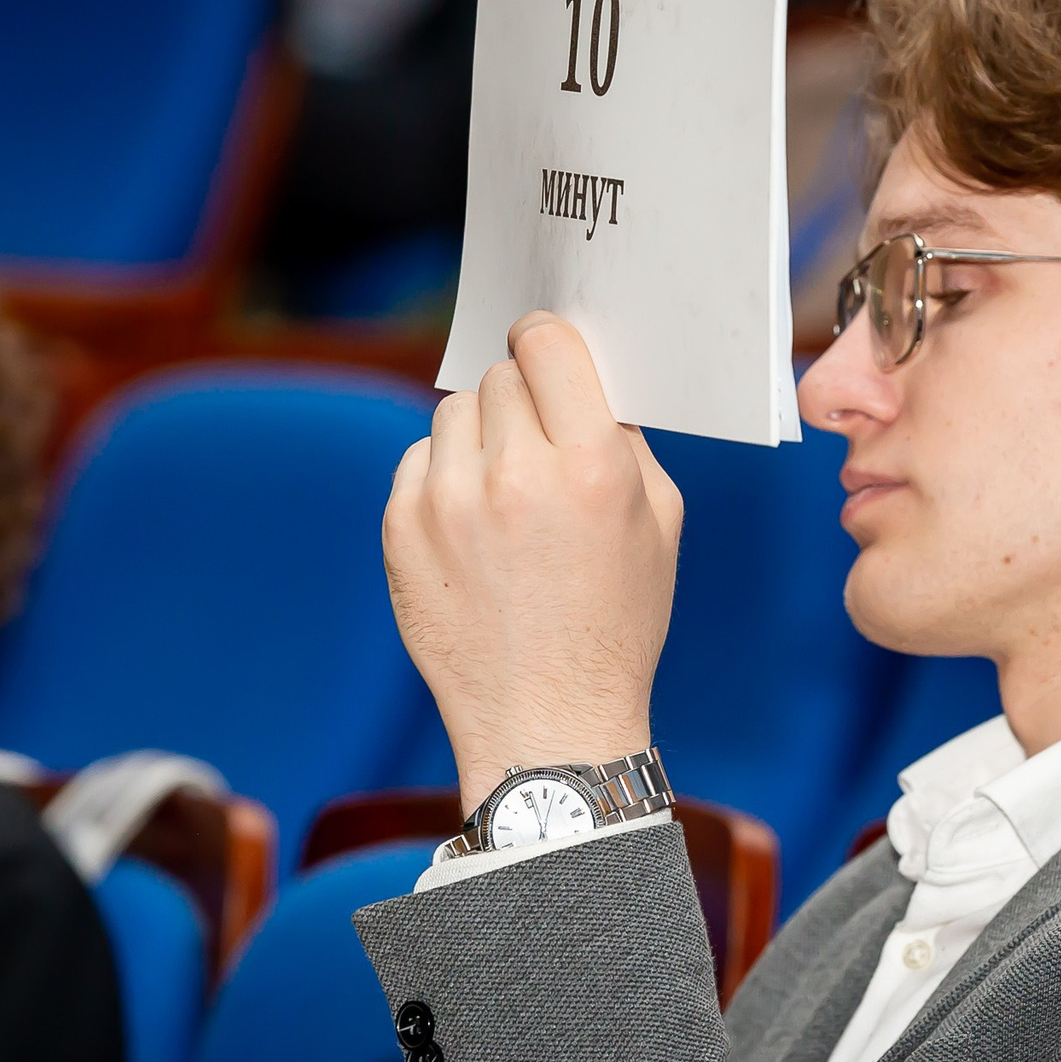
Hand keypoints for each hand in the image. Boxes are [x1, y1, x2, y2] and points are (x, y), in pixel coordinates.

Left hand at [382, 313, 683, 810]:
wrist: (547, 721)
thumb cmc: (615, 625)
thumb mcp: (658, 523)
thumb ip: (624, 439)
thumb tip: (584, 380)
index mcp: (590, 465)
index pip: (548, 345)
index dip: (547, 340)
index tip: (545, 350)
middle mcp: (514, 475)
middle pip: (501, 376)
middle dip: (523, 398)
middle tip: (539, 442)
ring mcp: (447, 504)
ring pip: (454, 412)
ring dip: (481, 434)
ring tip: (506, 491)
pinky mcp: (402, 532)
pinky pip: (418, 460)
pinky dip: (443, 476)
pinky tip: (473, 524)